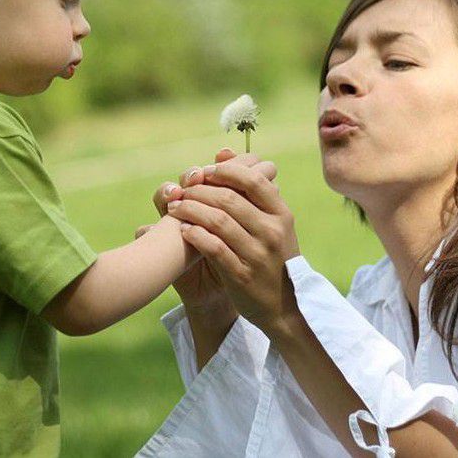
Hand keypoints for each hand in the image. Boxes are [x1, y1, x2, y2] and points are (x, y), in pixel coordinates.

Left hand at [141, 148, 275, 314]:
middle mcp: (272, 232)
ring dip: (191, 211)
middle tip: (182, 191)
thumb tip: (223, 152)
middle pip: (229, 199)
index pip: (253, 181)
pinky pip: (214, 248)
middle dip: (199, 191)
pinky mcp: (242, 275)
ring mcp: (258, 254)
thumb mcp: (271, 222)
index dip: (225, 171)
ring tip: (175, 209)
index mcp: (281, 214)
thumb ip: (249, 189)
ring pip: (218, 222)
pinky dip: (195, 235)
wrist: (282, 305)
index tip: (204, 172)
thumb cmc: (271, 255)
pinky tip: (183, 231)